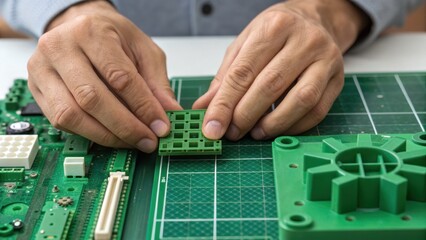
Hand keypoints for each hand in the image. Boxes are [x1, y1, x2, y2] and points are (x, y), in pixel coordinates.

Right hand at [28, 1, 180, 151]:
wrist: (79, 26)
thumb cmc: (111, 36)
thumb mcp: (143, 50)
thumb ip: (157, 83)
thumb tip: (170, 112)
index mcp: (91, 32)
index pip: (119, 77)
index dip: (143, 107)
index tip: (161, 127)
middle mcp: (60, 48)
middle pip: (92, 98)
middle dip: (125, 127)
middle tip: (147, 140)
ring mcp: (42, 69)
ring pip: (71, 115)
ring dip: (106, 136)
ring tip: (131, 141)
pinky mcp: (37, 89)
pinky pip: (60, 121)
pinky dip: (89, 134)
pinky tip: (110, 135)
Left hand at [193, 0, 368, 139]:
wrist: (316, 21)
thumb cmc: (276, 34)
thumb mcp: (245, 45)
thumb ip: (225, 77)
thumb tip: (205, 108)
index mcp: (274, 27)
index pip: (243, 71)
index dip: (225, 103)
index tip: (212, 126)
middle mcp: (304, 40)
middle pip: (270, 85)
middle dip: (246, 115)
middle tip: (232, 133)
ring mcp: (326, 59)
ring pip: (301, 100)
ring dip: (274, 124)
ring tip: (255, 133)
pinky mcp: (338, 79)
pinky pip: (318, 110)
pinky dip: (295, 126)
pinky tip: (277, 129)